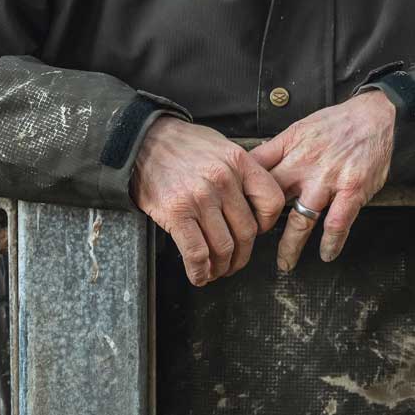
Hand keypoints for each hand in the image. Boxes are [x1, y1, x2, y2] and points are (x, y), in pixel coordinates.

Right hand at [132, 117, 284, 285]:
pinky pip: (196, 253)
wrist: (143, 139)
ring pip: (224, 247)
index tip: (258, 231)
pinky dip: (200, 271)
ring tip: (217, 270)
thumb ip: (240, 171)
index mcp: (238, 162)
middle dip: (242, 255)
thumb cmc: (181, 144)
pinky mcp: (176, 212)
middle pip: (247, 232)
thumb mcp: (221, 146)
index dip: (267, 224)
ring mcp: (199, 197)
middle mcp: (222, 180)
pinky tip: (200, 275)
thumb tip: (253, 202)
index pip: (271, 201)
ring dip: (222, 267)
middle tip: (235, 261)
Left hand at [250, 91, 395, 271]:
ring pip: (302, 219)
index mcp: (289, 147)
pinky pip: (337, 223)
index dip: (240, 194)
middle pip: (272, 200)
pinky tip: (327, 255)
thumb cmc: (336, 123)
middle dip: (259, 226)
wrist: (375, 115)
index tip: (234, 213)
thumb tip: (250, 165)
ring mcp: (328, 179)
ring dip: (291, 246)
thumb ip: (277, 149)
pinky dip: (331, 243)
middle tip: (254, 245)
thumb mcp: (299, 128)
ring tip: (285, 264)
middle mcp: (304, 164)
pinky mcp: (352, 190)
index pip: (255, 173)